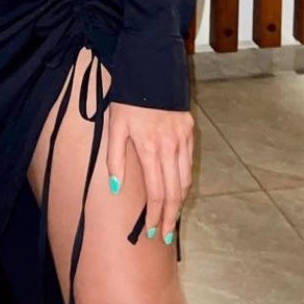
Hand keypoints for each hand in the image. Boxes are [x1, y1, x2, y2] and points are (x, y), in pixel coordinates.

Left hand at [106, 103, 193, 241]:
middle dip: (171, 216)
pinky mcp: (189, 130)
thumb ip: (115, 159)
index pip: (157, 192)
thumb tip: (116, 188)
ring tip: (173, 216)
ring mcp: (183, 139)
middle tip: (167, 235)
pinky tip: (179, 188)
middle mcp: (170, 147)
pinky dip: (185, 179)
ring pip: (185, 178)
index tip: (153, 231)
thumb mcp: (114, 126)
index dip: (156, 215)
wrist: (150, 67)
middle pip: (175, 191)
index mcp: (150, 148)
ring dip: (180, 200)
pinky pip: (189, 162)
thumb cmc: (127, 99)